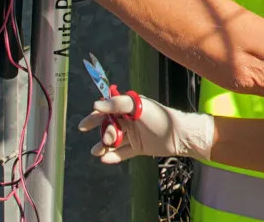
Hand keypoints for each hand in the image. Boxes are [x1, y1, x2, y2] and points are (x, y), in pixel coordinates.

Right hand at [79, 93, 215, 164]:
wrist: (179, 135)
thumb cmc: (160, 117)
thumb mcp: (138, 106)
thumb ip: (117, 104)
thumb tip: (96, 105)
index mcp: (128, 108)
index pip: (106, 110)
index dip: (94, 117)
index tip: (84, 126)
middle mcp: (129, 120)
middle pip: (108, 127)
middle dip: (104, 134)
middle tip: (109, 139)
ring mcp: (133, 135)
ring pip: (113, 142)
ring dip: (104, 147)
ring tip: (97, 152)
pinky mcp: (138, 148)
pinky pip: (122, 153)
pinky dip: (113, 156)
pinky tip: (105, 159)